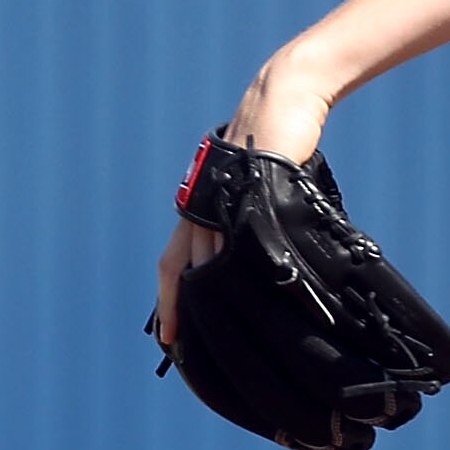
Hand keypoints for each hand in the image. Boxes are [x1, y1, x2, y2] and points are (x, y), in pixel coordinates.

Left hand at [153, 50, 335, 347]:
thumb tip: (266, 262)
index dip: (168, 303)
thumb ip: (250, 223)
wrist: (281, 103)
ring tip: (224, 331)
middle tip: (179, 345)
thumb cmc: (273, 148)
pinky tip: (259, 289)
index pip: (173, 265)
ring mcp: (222, 199)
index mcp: (198, 210)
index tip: (168, 339)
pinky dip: (251, 264)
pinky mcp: (248, 191)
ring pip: (212, 257)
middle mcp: (201, 207)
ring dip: (216, 292)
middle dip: (181, 307)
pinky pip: (245, 236)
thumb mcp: (254, 192)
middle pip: (185, 268)